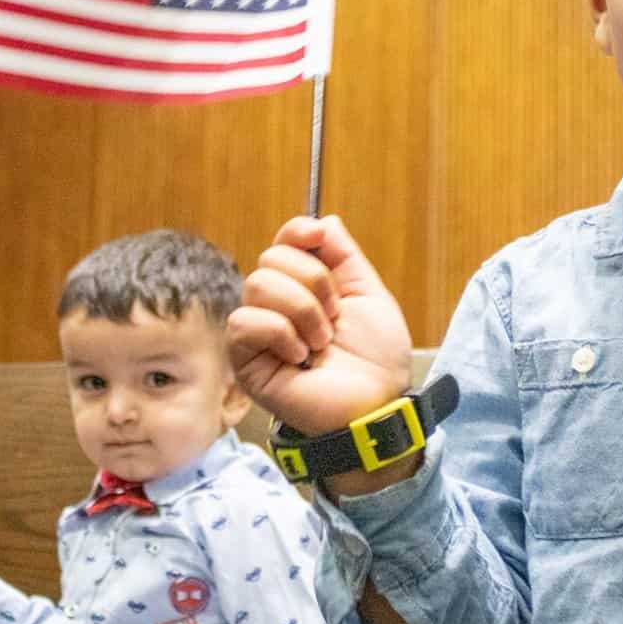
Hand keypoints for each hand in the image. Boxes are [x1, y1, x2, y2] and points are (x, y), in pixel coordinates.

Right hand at [229, 215, 412, 438]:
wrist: (376, 402)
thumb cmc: (378, 359)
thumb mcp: (370, 296)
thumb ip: (345, 257)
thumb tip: (325, 221)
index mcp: (307, 286)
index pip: (284, 241)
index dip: (297, 232)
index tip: (319, 239)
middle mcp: (278, 304)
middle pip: (272, 257)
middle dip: (313, 282)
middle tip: (334, 317)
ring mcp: (259, 331)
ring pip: (258, 284)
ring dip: (302, 311)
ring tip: (320, 342)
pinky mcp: (245, 359)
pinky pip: (244, 321)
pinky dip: (279, 333)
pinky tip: (299, 356)